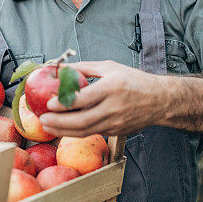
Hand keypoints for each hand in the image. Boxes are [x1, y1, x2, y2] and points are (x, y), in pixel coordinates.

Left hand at [37, 60, 163, 136]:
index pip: (84, 99)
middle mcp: (113, 108)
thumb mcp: (110, 67)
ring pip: (85, 131)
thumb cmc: (134, 81)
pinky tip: (63, 129)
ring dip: (63, 131)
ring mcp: (115, 123)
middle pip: (81, 121)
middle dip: (58, 122)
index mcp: (112, 88)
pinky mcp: (116, 132)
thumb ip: (85, 68)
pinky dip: (74, 132)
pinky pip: (92, 133)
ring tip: (47, 126)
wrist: (160, 100)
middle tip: (42, 118)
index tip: (49, 102)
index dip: (64, 103)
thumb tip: (62, 68)